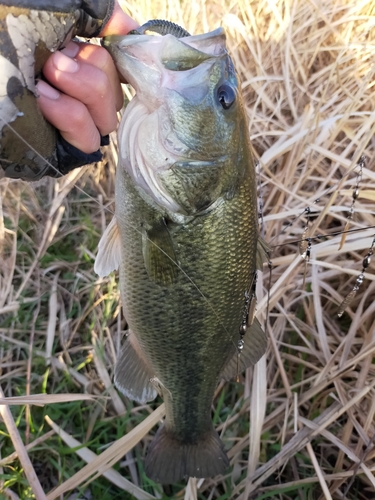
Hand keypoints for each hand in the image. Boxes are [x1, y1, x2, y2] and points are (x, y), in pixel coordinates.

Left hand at [36, 2, 137, 153]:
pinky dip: (69, 115)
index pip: (119, 65)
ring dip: (78, 90)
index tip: (85, 42)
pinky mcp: (66, 149)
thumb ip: (93, 13)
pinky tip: (43, 100)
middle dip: (85, 70)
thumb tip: (127, 26)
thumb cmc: (7, 41)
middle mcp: (83, 95)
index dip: (111, 54)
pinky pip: (88, 138)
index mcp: (81, 65)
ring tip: (41, 82)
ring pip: (107, 115)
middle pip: (114, 87)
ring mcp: (77, 125)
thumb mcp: (51, 13)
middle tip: (50, 62)